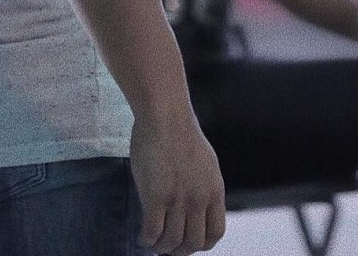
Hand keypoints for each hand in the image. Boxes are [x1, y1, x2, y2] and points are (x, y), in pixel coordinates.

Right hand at [130, 111, 225, 254]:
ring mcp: (178, 199)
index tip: (188, 242)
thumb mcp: (203, 162)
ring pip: (171, 241)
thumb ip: (202, 185)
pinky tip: (142, 236)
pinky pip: (152, 231)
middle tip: (166, 247)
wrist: (165, 114)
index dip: (201, 244)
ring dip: (160, 247)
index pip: (215, 233)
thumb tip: (194, 204)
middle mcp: (199, 199)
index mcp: (214, 191)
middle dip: (179, 250)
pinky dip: (146, 239)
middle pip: (193, 242)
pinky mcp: (156, 196)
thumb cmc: (178, 131)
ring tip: (152, 243)